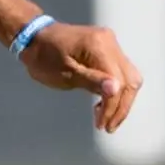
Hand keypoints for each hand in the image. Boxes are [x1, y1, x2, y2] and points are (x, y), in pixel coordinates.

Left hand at [20, 21, 142, 135]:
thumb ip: (91, 81)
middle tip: (107, 126)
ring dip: (120, 101)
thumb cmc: (44, 57)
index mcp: (98, 45)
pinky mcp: (108, 49)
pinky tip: (103, 103)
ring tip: (105, 118)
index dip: (112, 106)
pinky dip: (116, 90)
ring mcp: (110, 44)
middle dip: (121, 107)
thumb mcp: (64, 74)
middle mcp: (109, 41)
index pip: (117, 81)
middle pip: (129, 80)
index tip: (103, 124)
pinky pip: (120, 72)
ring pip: (129, 77)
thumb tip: (115, 89)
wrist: (35, 38)